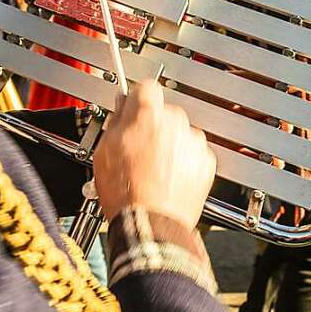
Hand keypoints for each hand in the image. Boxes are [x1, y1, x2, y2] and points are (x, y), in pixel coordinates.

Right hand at [93, 82, 215, 229]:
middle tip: (139, 147)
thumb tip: (122, 108)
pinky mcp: (205, 161)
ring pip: (180, 132)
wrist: (151, 224)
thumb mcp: (104, 151)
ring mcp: (192, 141)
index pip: (146, 87)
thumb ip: (116, 121)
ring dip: (170, 143)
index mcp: (148, 113)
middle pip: (165, 111)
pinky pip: (193, 152)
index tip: (134, 109)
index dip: (137, 99)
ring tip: (154, 167)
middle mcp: (175, 122)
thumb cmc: (126, 193)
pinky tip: (168, 176)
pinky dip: (184, 160)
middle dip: (154, 124)